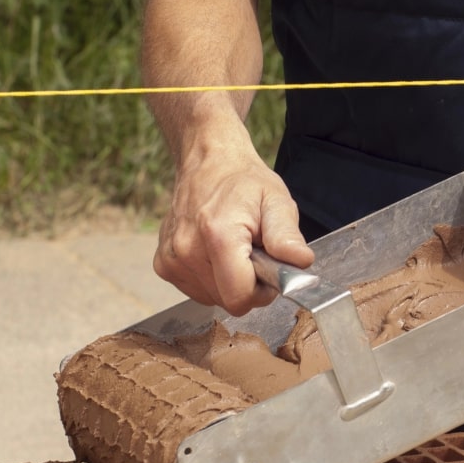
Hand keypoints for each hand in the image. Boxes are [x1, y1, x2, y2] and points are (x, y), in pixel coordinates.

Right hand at [153, 145, 314, 315]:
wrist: (207, 162)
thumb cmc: (243, 183)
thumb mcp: (276, 201)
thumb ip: (287, 235)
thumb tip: (300, 262)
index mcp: (218, 236)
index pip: (240, 298)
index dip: (261, 291)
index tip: (266, 269)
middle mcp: (187, 250)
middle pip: (226, 300)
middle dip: (245, 284)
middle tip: (251, 252)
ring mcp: (172, 259)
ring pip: (211, 297)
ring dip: (226, 280)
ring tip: (232, 248)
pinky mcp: (163, 264)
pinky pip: (196, 290)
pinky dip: (209, 278)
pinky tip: (212, 251)